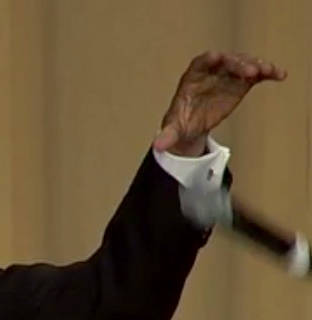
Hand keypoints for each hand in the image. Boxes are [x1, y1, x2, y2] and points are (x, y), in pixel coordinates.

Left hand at [154, 51, 286, 156]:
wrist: (192, 124)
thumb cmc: (181, 121)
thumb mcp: (174, 129)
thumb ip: (167, 135)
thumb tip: (157, 146)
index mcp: (192, 78)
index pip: (200, 63)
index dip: (208, 59)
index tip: (216, 56)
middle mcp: (212, 72)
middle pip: (225, 62)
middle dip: (237, 64)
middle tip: (251, 71)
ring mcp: (227, 75)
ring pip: (242, 64)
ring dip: (256, 66)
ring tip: (269, 71)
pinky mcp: (240, 82)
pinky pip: (254, 74)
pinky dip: (267, 72)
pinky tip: (279, 75)